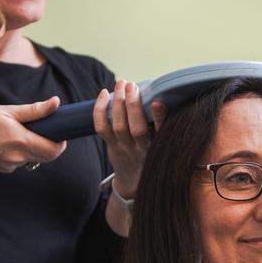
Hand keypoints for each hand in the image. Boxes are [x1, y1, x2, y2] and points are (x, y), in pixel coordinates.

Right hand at [0, 96, 66, 172]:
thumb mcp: (5, 111)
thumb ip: (33, 110)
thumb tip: (55, 103)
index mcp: (20, 141)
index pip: (53, 150)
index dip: (60, 142)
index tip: (58, 131)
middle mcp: (16, 158)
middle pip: (46, 157)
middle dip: (49, 144)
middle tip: (41, 128)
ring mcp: (8, 166)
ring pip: (31, 158)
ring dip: (32, 146)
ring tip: (16, 131)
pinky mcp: (0, 169)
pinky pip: (17, 161)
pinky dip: (17, 151)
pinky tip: (3, 140)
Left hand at [93, 81, 166, 197]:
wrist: (133, 177)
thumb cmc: (150, 150)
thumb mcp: (161, 139)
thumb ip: (161, 120)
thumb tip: (160, 90)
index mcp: (158, 143)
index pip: (161, 130)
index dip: (159, 117)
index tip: (158, 102)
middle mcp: (142, 147)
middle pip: (137, 129)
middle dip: (133, 105)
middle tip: (132, 86)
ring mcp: (124, 147)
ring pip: (119, 126)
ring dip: (118, 103)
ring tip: (121, 84)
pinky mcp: (111, 145)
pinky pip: (101, 128)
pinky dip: (100, 110)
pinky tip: (104, 94)